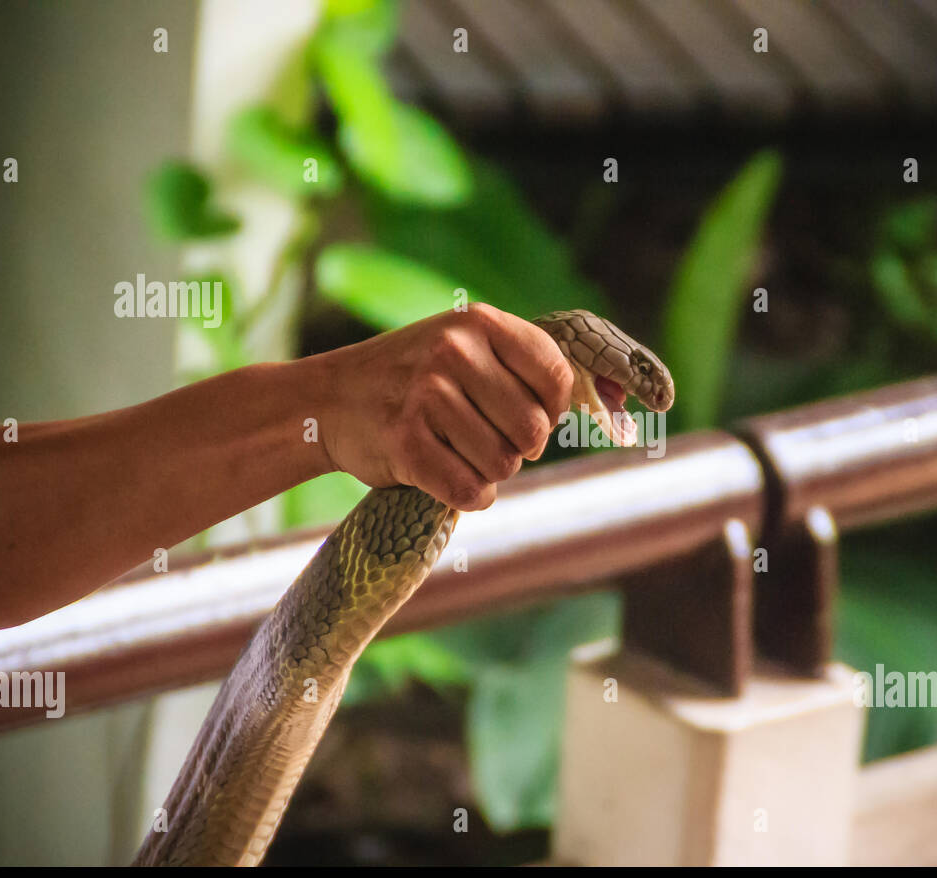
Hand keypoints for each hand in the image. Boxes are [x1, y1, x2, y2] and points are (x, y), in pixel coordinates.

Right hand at [314, 303, 573, 510]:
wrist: (327, 400)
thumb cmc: (412, 378)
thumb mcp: (463, 346)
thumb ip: (522, 365)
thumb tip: (609, 403)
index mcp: (478, 323)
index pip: (556, 376)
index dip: (554, 410)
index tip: (531, 416)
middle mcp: (453, 352)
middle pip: (533, 430)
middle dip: (519, 449)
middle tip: (487, 440)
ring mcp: (426, 396)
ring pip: (503, 466)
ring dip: (489, 472)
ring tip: (458, 453)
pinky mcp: (405, 443)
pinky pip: (469, 491)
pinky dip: (468, 496)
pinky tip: (447, 478)